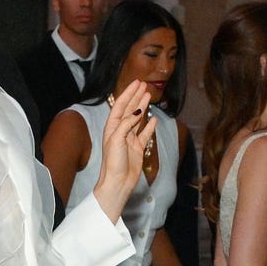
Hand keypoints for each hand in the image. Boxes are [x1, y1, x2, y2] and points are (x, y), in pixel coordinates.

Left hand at [92, 81, 157, 219]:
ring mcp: (130, 139)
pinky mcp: (138, 148)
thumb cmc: (113, 162)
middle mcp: (120, 131)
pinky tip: (154, 118)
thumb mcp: (117, 139)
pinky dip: (150, 125)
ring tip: (149, 96)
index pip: (120, 105)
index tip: (136, 83)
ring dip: (143, 107)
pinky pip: (145, 133)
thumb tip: (139, 111)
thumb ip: (127, 123)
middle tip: (144, 85)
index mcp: (112, 127)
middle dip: (136, 96)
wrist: (118, 182)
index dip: (128, 93)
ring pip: (138, 119)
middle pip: (129, 109)